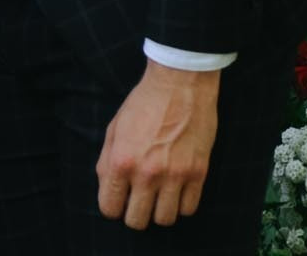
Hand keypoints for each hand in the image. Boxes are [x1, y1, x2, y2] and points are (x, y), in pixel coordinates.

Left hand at [95, 61, 220, 229]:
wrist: (180, 84)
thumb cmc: (143, 104)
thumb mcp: (114, 129)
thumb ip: (107, 162)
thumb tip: (109, 190)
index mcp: (121, 161)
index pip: (110, 208)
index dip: (112, 207)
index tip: (119, 200)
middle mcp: (147, 173)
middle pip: (137, 221)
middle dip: (134, 213)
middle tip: (138, 200)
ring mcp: (175, 175)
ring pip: (165, 220)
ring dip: (159, 210)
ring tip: (159, 195)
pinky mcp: (199, 173)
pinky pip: (189, 209)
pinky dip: (182, 204)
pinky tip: (177, 189)